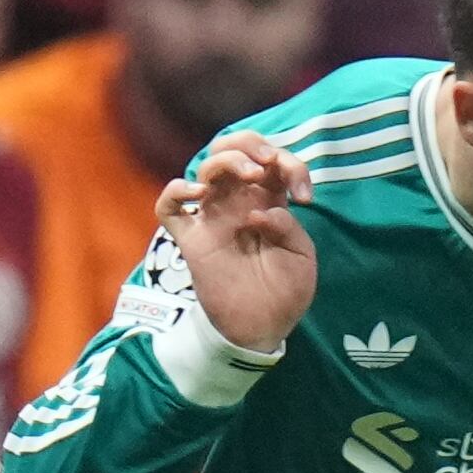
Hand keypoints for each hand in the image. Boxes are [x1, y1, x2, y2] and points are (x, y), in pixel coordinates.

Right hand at [153, 132, 318, 350]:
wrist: (262, 328)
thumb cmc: (285, 291)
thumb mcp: (301, 257)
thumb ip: (288, 228)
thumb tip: (262, 212)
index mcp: (268, 200)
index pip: (272, 161)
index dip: (291, 165)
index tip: (304, 197)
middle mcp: (238, 202)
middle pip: (231, 150)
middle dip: (250, 143)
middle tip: (267, 162)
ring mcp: (213, 218)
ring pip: (205, 168)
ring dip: (229, 160)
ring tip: (251, 175)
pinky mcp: (191, 240)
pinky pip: (168, 207)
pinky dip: (177, 191)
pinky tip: (198, 195)